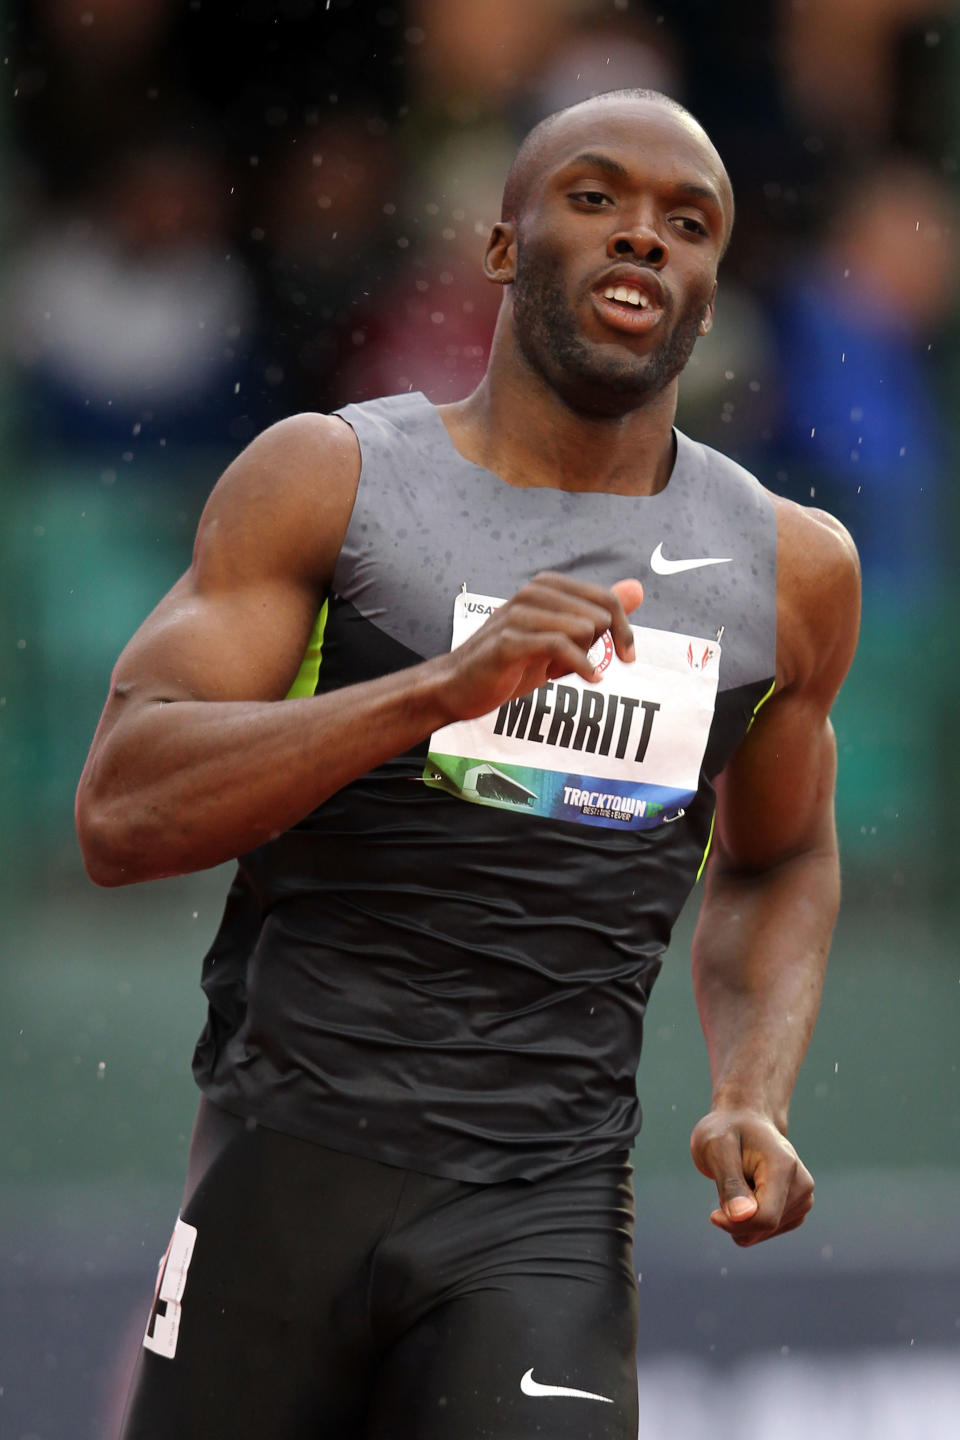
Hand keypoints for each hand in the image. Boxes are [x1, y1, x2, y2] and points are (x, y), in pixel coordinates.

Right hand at [435, 572, 642, 723]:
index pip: (605, 599)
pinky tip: (589, 679)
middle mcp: (532, 592)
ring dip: (583, 658)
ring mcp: (518, 614)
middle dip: (600, 646)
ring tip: (558, 670)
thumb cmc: (511, 663)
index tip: (628, 656)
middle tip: (577, 666)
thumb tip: (637, 588)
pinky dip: (582, 666)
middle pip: (600, 615)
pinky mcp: (508, 641)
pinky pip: (561, 646)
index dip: (624, 629)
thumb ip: (598, 611)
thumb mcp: (560, 638)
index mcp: (545, 587)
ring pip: (583, 629)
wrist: (458, 687)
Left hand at [689, 1107, 813, 1246]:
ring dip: (741, 1217)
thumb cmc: (727, 1131)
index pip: (765, 1218)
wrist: (743, 1122)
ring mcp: (803, 1199)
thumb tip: (743, 1216)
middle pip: (764, 1228)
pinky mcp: (797, 1210)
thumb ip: (729, 1183)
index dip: (734, 1224)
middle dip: (736, 1216)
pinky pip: (765, 1233)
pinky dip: (748, 1220)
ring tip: (740, 1182)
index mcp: (784, 1167)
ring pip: (763, 1233)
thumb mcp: (717, 1148)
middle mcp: (802, 1185)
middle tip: (728, 1182)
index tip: (713, 1215)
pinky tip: (746, 1192)